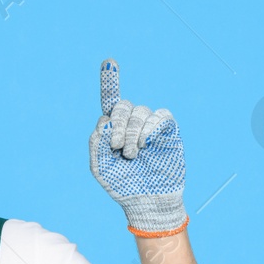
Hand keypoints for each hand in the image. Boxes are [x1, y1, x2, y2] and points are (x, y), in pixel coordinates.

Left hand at [88, 58, 187, 236]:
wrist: (147, 202)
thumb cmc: (123, 186)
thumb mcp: (100, 167)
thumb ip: (95, 143)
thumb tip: (105, 120)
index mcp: (114, 130)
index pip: (111, 101)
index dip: (110, 80)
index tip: (109, 62)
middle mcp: (132, 124)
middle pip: (123, 105)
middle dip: (117, 123)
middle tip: (116, 146)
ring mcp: (150, 127)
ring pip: (140, 111)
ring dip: (132, 133)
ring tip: (132, 154)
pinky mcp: (167, 131)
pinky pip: (160, 116)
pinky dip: (149, 127)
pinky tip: (145, 144)